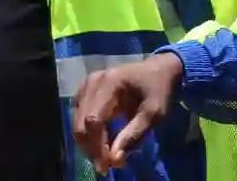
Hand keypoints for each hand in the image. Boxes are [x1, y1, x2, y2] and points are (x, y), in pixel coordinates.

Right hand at [72, 52, 183, 174]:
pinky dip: (88, 133)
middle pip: (81, 122)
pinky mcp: (86, 91)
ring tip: (105, 157)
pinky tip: (102, 143)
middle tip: (106, 167)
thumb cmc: (158, 90)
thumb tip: (114, 159)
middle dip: (91, 148)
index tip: (108, 166)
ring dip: (88, 143)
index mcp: (109, 83)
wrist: (159, 69)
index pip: (93, 119)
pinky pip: (80, 116)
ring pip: (77, 121)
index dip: (97, 146)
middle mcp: (92, 82)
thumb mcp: (154, 113)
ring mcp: (87, 85)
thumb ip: (134, 135)